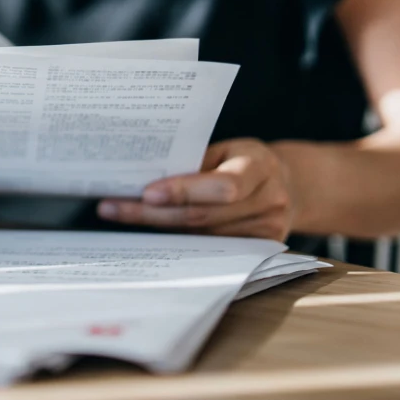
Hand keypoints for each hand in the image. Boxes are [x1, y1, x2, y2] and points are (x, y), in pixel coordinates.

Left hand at [97, 139, 294, 240]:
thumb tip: (143, 173)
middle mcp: (269, 201)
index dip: (184, 191)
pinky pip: (210, 249)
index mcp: (260, 166)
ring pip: (202, 236)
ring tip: (120, 216)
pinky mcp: (260, 250)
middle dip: (154, 213)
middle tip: (113, 208)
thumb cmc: (244, 161)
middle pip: (204, 216)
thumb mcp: (225, 149)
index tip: (147, 192)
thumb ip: (194, 162)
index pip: (222, 185)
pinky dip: (177, 241)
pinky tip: (148, 234)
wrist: (286, 184)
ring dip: (158, 229)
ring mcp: (268, 230)